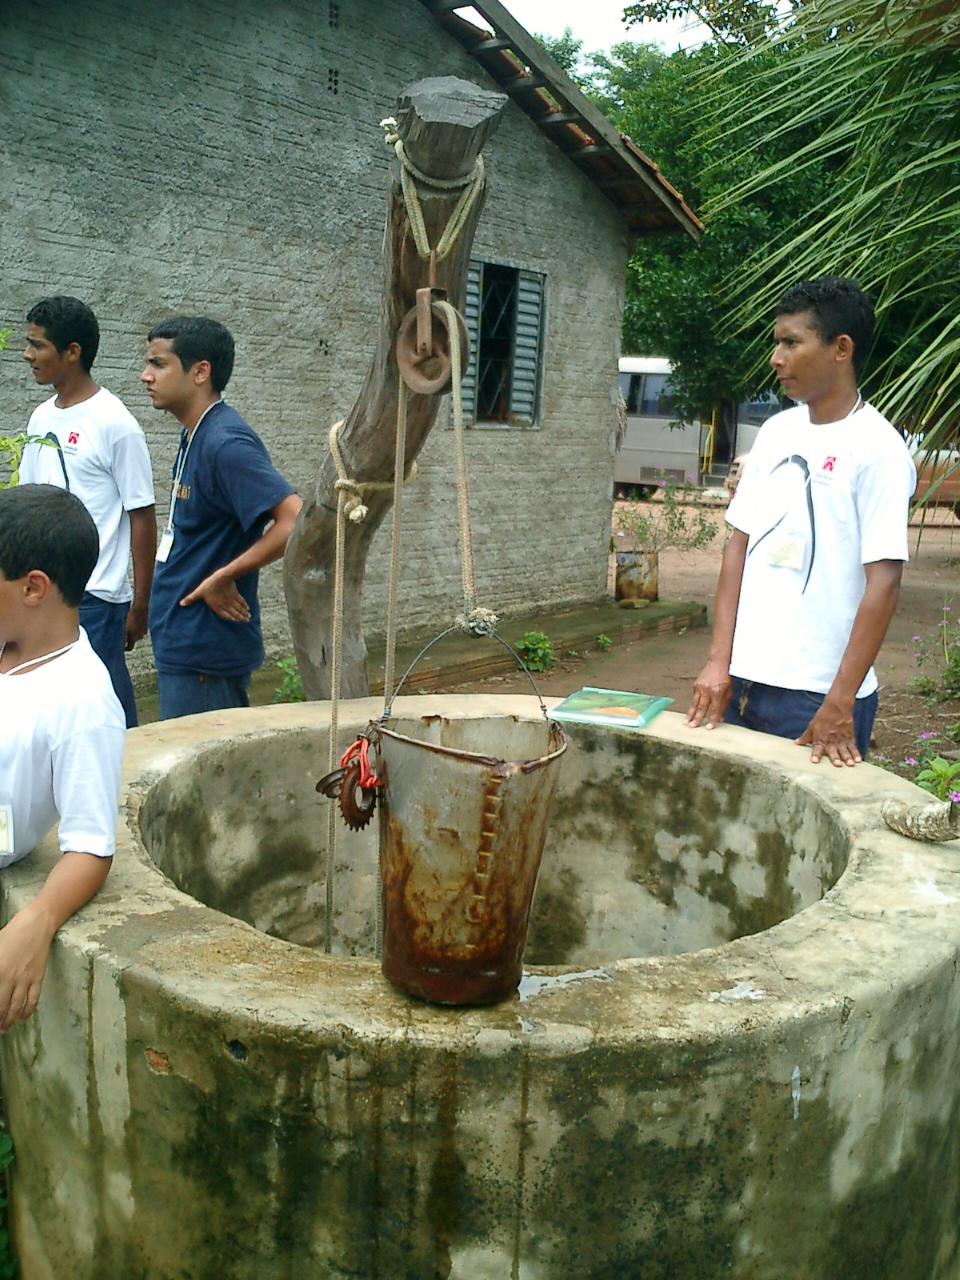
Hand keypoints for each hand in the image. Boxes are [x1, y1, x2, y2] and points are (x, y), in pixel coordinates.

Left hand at [0, 904, 55, 1031]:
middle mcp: (10, 979)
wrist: (35, 925)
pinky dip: (27, 1011)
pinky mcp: (37, 977)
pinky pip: (32, 999)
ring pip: (16, 1006)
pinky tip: (22, 1018)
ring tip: (4, 1029)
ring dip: (9, 1020)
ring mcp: (25, 979)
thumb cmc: (10, 934)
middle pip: (1, 1006)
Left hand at [124, 602, 147, 650]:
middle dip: (128, 638)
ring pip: (136, 635)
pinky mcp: (146, 627)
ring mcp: (144, 631)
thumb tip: (121, 645)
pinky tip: (134, 622)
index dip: (125, 649)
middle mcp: (140, 637)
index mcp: (134, 638)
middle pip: (133, 640)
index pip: (129, 648)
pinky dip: (137, 628)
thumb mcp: (124, 628)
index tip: (122, 648)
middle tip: (124, 632)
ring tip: (129, 626)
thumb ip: (123, 637)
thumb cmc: (130, 618)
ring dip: (133, 632)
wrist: (140, 609)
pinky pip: (140, 630)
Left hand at [180, 571, 250, 621]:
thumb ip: (191, 598)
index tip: (237, 623)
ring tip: (248, 617)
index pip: (226, 616)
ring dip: (244, 613)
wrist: (222, 577)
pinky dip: (245, 605)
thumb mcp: (199, 592)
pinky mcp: (236, 594)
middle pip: (235, 613)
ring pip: (240, 609)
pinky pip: (241, 601)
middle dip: (241, 618)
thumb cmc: (209, 585)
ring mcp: (232, 600)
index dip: (232, 620)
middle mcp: (226, 605)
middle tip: (246, 621)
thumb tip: (181, 603)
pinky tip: (248, 607)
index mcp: (218, 607)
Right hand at [684, 661, 732, 729]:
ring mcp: (700, 687)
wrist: (717, 663)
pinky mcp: (695, 685)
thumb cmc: (725, 678)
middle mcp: (707, 690)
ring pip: (694, 703)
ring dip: (690, 714)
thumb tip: (720, 719)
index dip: (712, 719)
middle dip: (697, 718)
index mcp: (718, 692)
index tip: (708, 728)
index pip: (715, 709)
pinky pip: (694, 698)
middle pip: (702, 707)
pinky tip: (689, 713)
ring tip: (685, 723)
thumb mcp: (729, 692)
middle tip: (692, 727)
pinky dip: (692, 706)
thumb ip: (723, 705)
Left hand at [795, 699, 860, 766]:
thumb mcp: (812, 725)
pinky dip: (856, 753)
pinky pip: (853, 747)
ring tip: (850, 764)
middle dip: (835, 757)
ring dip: (847, 757)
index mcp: (820, 737)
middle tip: (837, 764)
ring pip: (844, 750)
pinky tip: (859, 760)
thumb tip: (797, 743)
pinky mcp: (849, 737)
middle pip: (832, 750)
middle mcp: (830, 740)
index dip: (816, 754)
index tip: (815, 761)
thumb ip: (806, 736)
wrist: (837, 707)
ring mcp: (841, 739)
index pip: (817, 747)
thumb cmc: (823, 717)